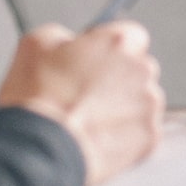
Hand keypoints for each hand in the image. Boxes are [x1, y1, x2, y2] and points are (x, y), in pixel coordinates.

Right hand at [0, 22, 163, 185]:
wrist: (41, 149)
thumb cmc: (38, 98)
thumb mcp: (36, 44)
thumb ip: (62, 35)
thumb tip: (67, 43)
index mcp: (120, 41)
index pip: (130, 36)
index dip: (109, 50)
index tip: (94, 63)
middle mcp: (143, 69)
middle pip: (138, 70)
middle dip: (117, 80)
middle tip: (86, 96)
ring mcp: (150, 105)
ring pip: (140, 102)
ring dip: (122, 108)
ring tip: (88, 121)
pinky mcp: (150, 138)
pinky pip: (140, 133)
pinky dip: (123, 137)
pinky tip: (97, 139)